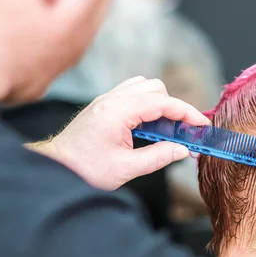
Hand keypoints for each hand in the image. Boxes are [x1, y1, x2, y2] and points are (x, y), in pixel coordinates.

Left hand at [45, 76, 209, 190]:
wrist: (54, 168)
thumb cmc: (84, 169)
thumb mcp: (126, 169)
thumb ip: (158, 157)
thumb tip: (182, 149)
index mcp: (117, 112)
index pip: (162, 102)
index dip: (186, 112)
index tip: (201, 125)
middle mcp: (111, 100)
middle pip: (155, 88)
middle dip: (174, 107)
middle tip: (182, 131)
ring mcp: (106, 100)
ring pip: (143, 87)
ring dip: (160, 103)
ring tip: (165, 129)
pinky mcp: (103, 105)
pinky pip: (131, 93)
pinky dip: (146, 105)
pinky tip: (148, 126)